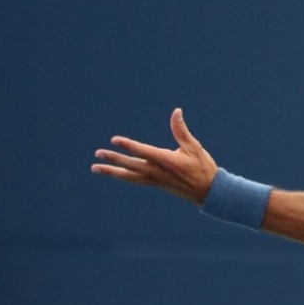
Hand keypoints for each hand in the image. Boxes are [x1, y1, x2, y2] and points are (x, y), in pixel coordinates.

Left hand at [91, 108, 218, 204]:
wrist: (208, 192)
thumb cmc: (203, 167)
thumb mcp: (194, 147)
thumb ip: (181, 130)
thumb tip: (176, 112)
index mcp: (168, 161)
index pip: (144, 152)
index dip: (129, 146)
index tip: (115, 140)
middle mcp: (159, 172)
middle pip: (132, 165)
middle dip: (114, 159)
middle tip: (98, 154)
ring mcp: (155, 180)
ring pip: (129, 176)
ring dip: (112, 171)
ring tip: (95, 168)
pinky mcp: (155, 184)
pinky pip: (135, 180)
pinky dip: (122, 176)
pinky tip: (113, 172)